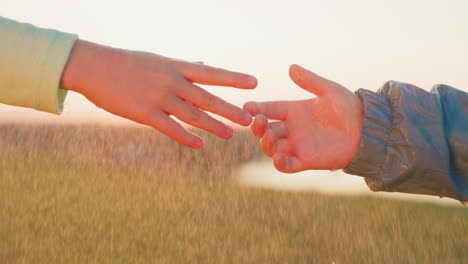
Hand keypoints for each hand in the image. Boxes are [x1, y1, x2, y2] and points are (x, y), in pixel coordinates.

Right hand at [61, 40, 257, 148]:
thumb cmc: (127, 62)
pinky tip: (200, 144)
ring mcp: (158, 97)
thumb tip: (203, 64)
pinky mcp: (143, 113)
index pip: (211, 73)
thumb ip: (183, 66)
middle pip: (207, 97)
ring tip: (230, 134)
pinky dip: (186, 136)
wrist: (93, 66)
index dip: (233, 78)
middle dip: (229, 109)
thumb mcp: (158, 60)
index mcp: (175, 66)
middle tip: (250, 119)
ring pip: (192, 114)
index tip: (254, 83)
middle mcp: (171, 81)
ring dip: (213, 125)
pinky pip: (169, 127)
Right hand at [243, 64, 362, 172]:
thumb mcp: (329, 90)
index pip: (269, 109)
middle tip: (257, 122)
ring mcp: (297, 145)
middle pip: (266, 130)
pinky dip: (279, 164)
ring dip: (265, 144)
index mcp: (294, 111)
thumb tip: (291, 67)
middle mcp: (292, 129)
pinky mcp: (306, 160)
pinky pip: (287, 165)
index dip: (257, 108)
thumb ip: (310, 81)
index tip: (247, 106)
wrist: (366, 129)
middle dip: (258, 127)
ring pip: (272, 147)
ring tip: (268, 136)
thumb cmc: (348, 107)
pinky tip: (277, 158)